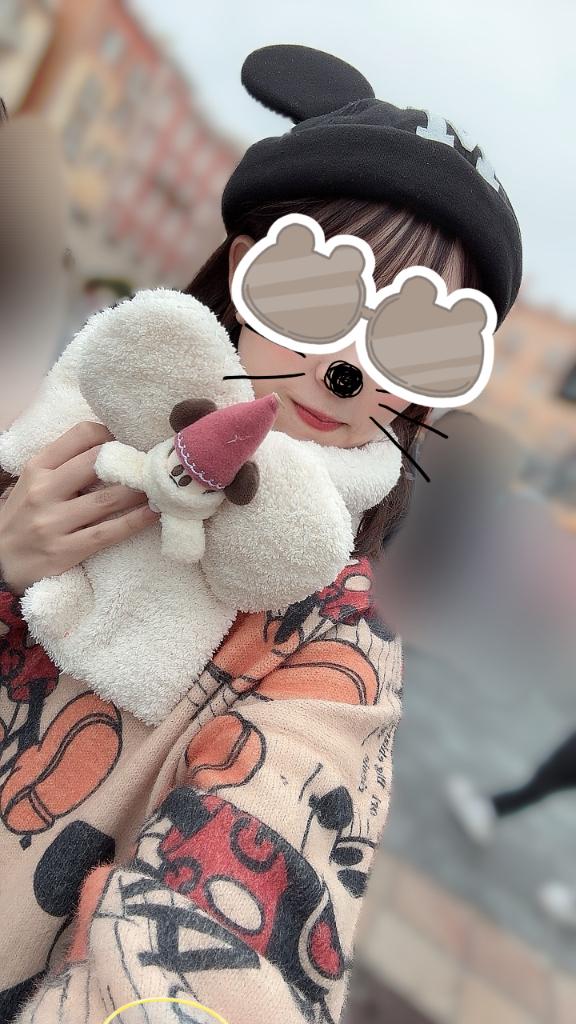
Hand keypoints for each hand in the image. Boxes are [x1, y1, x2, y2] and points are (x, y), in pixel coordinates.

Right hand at [0, 421, 159, 595]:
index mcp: (37, 467)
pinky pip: (108, 532)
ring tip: (162, 486)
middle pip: (98, 463)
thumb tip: (112, 449)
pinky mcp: (65, 550)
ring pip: (108, 499)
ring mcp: (54, 522)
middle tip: (156, 463)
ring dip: (141, 491)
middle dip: (132, 461)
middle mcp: (44, 491)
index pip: (81, 436)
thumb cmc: (24, 517)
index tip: (129, 442)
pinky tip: (154, 514)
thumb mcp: (33, 482)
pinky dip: (135, 521)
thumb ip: (64, 465)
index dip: (112, 434)